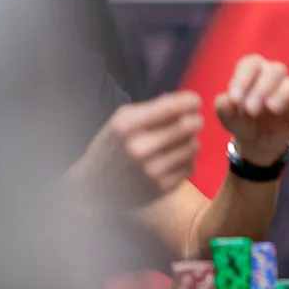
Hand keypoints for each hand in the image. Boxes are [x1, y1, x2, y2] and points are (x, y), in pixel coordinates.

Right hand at [68, 92, 202, 206]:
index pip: (173, 107)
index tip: (194, 102)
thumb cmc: (113, 147)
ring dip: (190, 141)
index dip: (191, 101)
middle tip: (193, 120)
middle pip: (188, 125)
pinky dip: (186, 161)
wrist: (93, 188)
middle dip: (195, 120)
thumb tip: (188, 100)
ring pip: (193, 146)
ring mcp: (151, 171)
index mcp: (126, 126)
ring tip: (178, 142)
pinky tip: (172, 160)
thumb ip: (155, 107)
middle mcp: (139, 148)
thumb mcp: (122, 120)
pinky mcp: (162, 188)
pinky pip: (190, 166)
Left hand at [215, 55, 288, 166]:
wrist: (256, 143)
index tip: (235, 99)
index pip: (251, 64)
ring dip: (280, 95)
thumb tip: (225, 100)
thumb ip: (224, 108)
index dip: (243, 78)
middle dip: (262, 88)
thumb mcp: (228, 118)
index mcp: (254, 73)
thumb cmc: (242, 122)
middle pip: (275, 70)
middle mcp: (273, 78)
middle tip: (250, 109)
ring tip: (271, 109)